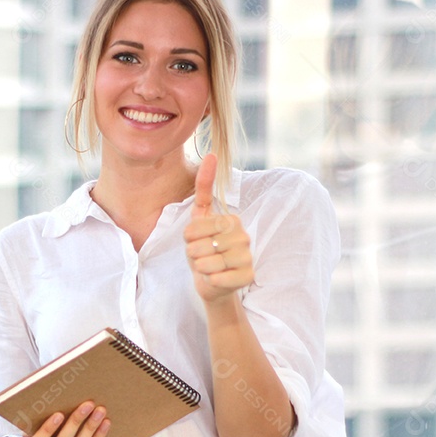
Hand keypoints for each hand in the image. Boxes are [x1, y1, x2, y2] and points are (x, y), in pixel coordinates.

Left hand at [184, 153, 252, 302]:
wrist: (213, 283)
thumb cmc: (204, 250)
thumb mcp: (199, 219)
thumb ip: (203, 189)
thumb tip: (211, 153)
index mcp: (231, 219)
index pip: (195, 227)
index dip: (188, 237)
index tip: (194, 241)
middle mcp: (243, 235)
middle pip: (200, 245)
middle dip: (193, 253)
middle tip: (201, 256)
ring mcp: (247, 256)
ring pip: (208, 262)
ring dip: (200, 267)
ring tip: (207, 267)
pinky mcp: (248, 276)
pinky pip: (218, 278)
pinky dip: (210, 280)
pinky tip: (215, 278)